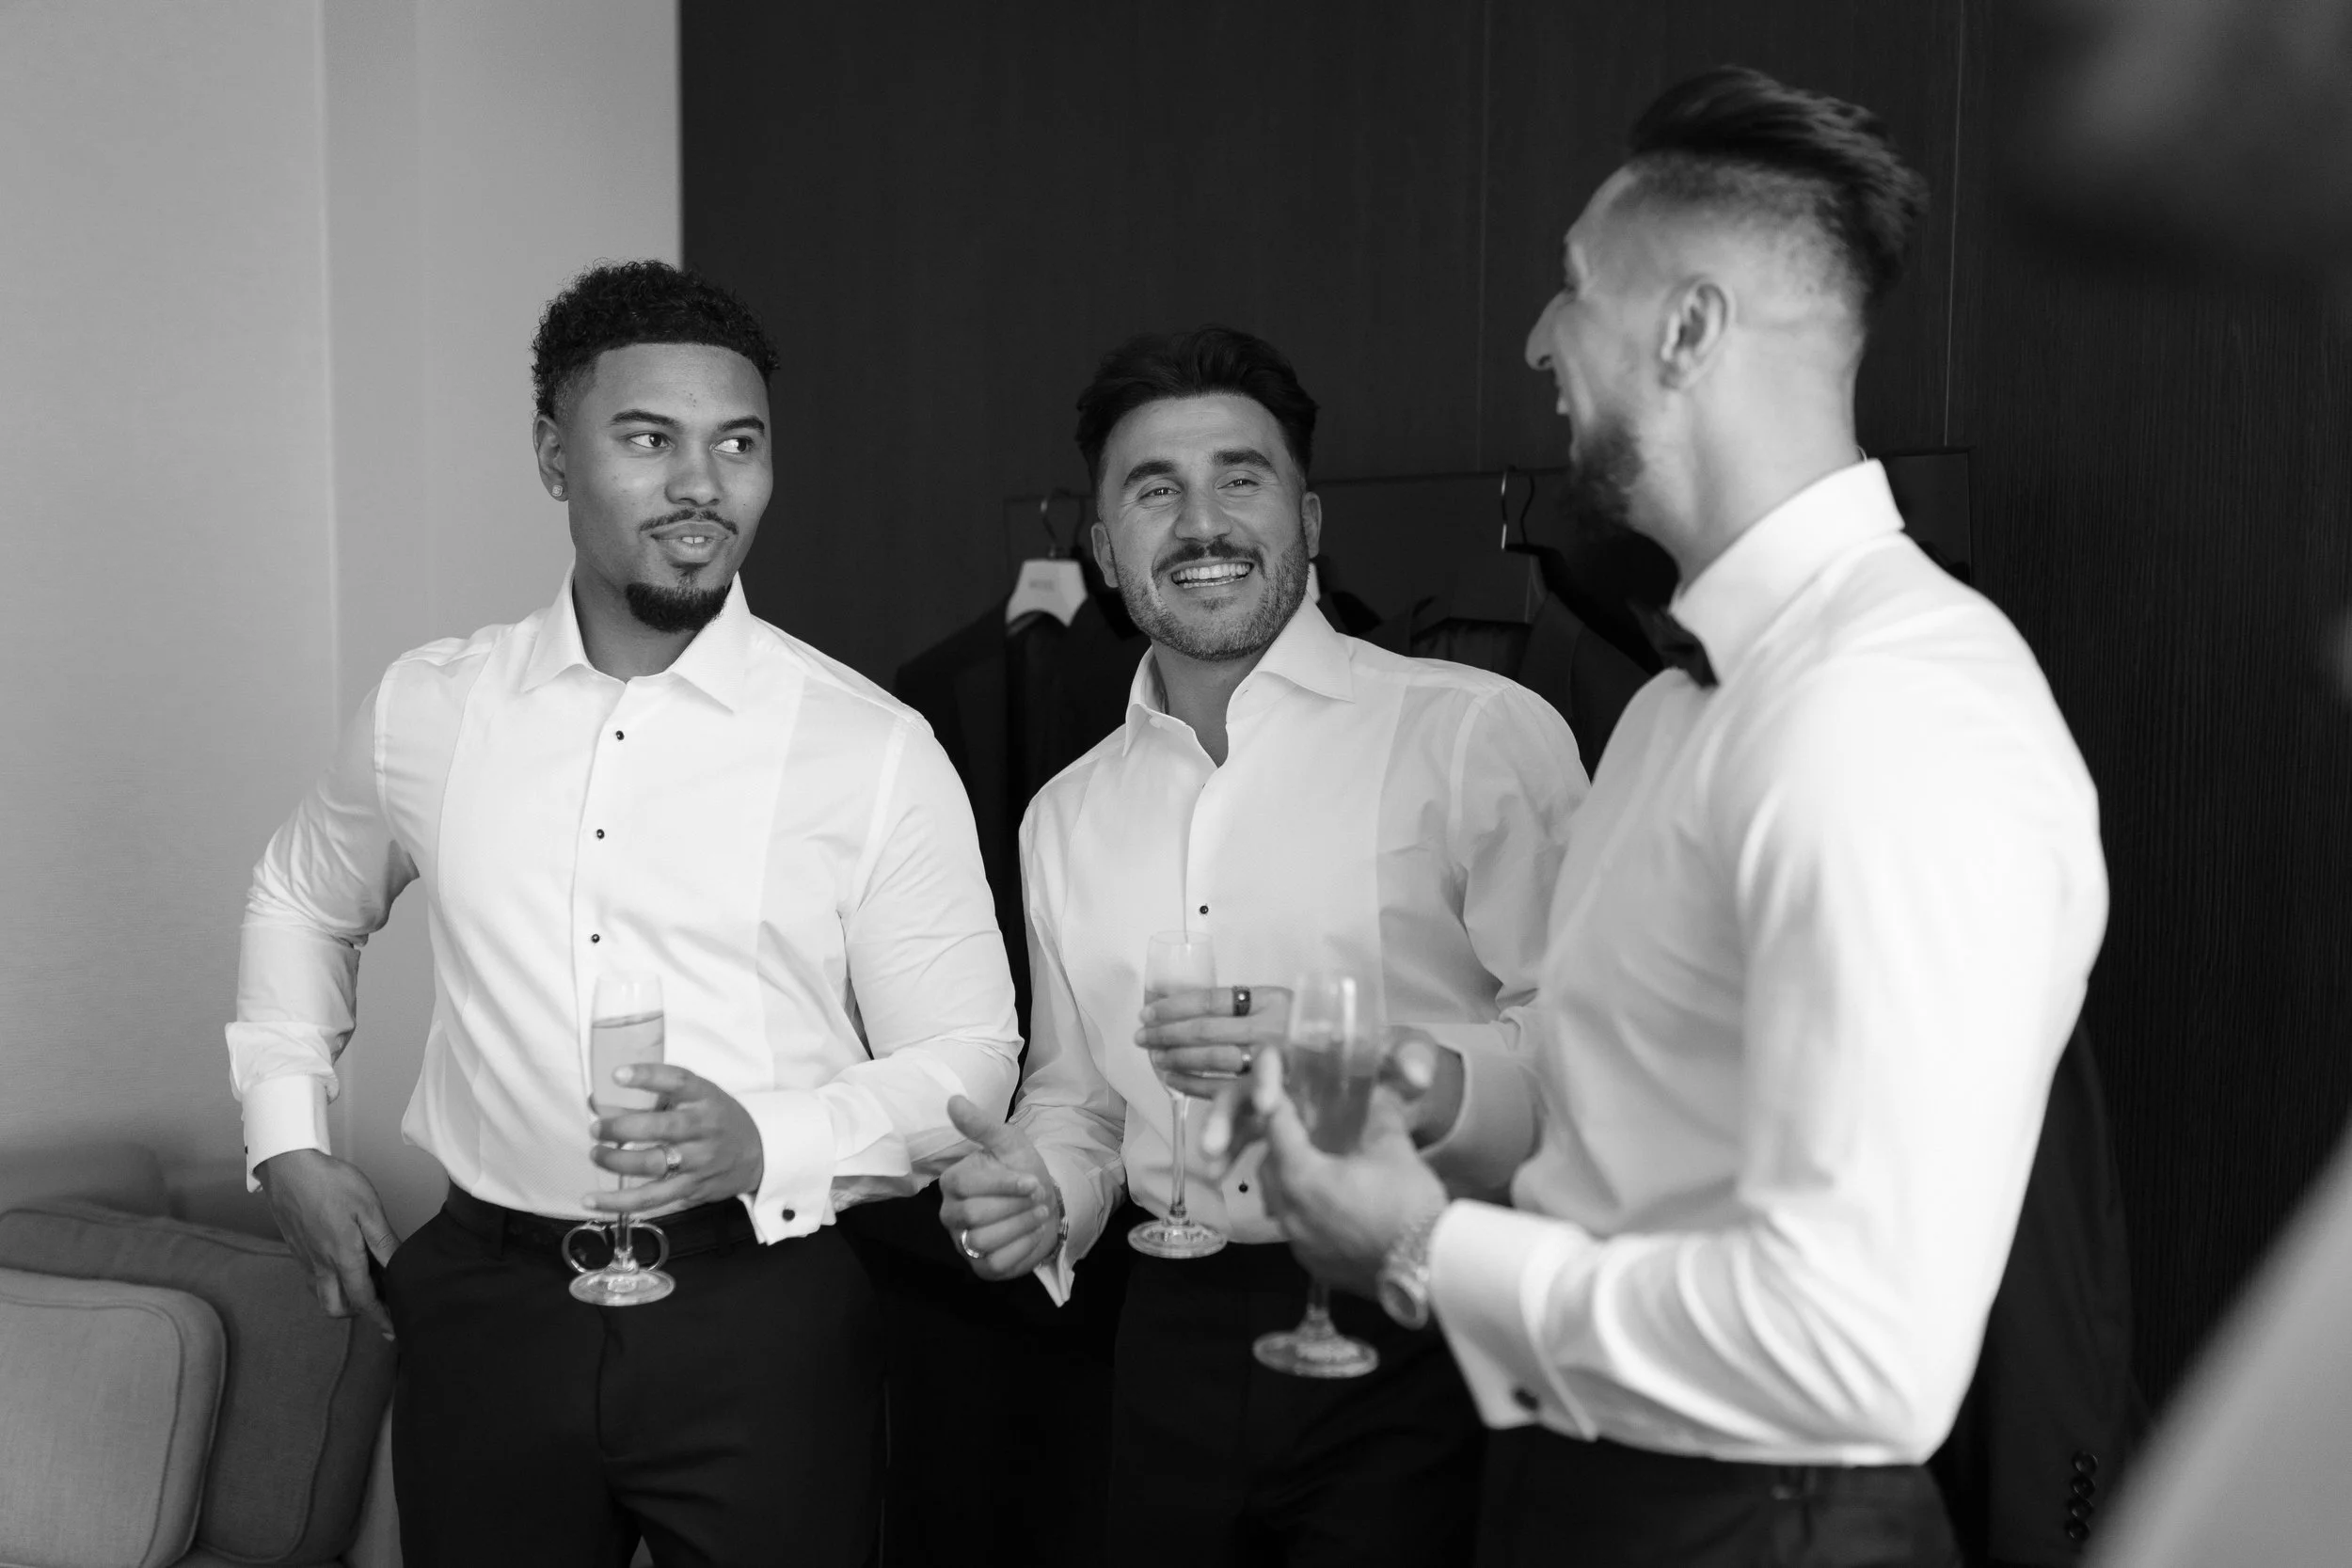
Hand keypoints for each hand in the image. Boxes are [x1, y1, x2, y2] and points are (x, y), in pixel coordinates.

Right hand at [256, 1149, 398, 1340]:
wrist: (289, 1168)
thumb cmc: (330, 1183)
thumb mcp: (368, 1209)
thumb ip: (383, 1242)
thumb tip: (400, 1267)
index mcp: (342, 1258)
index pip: (363, 1300)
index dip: (380, 1317)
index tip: (393, 1330)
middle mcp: (320, 1265)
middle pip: (337, 1308)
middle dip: (358, 1312)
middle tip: (380, 1301)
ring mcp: (305, 1258)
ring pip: (322, 1295)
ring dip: (342, 1298)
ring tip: (364, 1281)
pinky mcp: (297, 1249)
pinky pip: (313, 1278)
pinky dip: (329, 1281)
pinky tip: (343, 1262)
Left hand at [586, 1064, 764, 1214]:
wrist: (757, 1153)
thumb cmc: (717, 1118)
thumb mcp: (701, 1096)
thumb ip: (661, 1095)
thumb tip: (600, 1101)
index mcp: (705, 1097)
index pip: (678, 1081)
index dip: (647, 1076)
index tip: (617, 1074)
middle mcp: (704, 1128)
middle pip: (661, 1127)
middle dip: (622, 1127)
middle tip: (597, 1127)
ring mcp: (699, 1161)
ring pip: (652, 1164)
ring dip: (616, 1160)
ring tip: (596, 1154)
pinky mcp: (691, 1188)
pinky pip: (650, 1197)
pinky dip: (618, 1201)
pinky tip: (592, 1199)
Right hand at [936, 1096, 1063, 1281]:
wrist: (1046, 1202)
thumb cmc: (1022, 1170)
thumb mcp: (1008, 1143)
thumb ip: (981, 1125)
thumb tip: (954, 1100)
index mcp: (952, 1182)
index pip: (966, 1185)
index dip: (1003, 1184)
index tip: (1031, 1179)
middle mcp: (950, 1213)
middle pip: (974, 1214)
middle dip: (1014, 1205)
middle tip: (1037, 1196)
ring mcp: (963, 1242)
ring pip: (984, 1240)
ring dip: (1021, 1225)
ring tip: (1039, 1213)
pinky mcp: (981, 1266)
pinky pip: (995, 1263)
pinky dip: (1021, 1247)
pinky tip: (1032, 1232)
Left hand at [1137, 984, 1291, 1098]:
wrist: (1349, 1061)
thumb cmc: (1303, 1029)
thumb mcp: (1279, 1004)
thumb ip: (1241, 1004)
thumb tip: (1177, 1000)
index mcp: (1273, 999)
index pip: (1212, 999)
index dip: (1174, 1005)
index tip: (1148, 1011)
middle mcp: (1272, 1029)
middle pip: (1207, 1029)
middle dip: (1167, 1033)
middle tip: (1142, 1037)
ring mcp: (1272, 1062)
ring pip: (1212, 1060)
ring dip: (1176, 1058)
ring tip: (1154, 1056)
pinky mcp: (1271, 1091)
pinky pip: (1223, 1088)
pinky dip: (1193, 1083)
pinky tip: (1174, 1078)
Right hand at [1201, 1025, 1460, 1174]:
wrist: (1412, 1097)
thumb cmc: (1403, 1065)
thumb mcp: (1411, 1055)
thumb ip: (1412, 1058)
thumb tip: (1414, 1075)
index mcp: (1311, 1050)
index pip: (1275, 1055)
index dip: (1265, 1076)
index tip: (1268, 1108)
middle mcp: (1289, 1075)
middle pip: (1244, 1090)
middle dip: (1224, 1118)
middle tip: (1214, 1149)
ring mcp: (1283, 1106)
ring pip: (1240, 1120)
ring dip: (1223, 1145)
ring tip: (1213, 1174)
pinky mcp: (1282, 1134)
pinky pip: (1250, 1145)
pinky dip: (1234, 1161)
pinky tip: (1222, 1182)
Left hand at [1250, 1049, 1446, 1298]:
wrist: (1428, 1269)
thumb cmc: (1407, 1206)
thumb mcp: (1394, 1150)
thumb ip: (1378, 1116)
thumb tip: (1378, 1094)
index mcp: (1301, 1178)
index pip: (1277, 1130)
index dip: (1281, 1107)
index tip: (1287, 1093)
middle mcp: (1290, 1214)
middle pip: (1269, 1169)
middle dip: (1280, 1146)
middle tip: (1302, 1130)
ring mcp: (1300, 1245)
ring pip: (1279, 1204)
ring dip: (1289, 1182)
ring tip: (1316, 1168)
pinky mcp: (1316, 1267)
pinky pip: (1296, 1232)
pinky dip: (1305, 1213)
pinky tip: (1332, 1207)